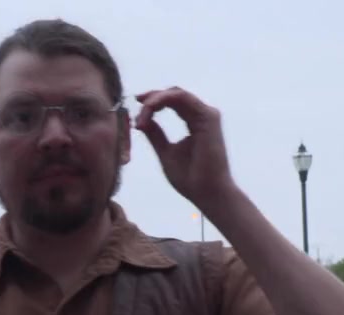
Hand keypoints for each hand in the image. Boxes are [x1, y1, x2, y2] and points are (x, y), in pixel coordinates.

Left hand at [134, 87, 235, 210]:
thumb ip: (155, 134)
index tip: (135, 106)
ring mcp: (206, 114)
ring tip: (141, 114)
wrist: (207, 192)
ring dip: (154, 100)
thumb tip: (142, 121)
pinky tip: (149, 108)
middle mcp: (201, 115)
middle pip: (173, 94)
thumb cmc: (189, 177)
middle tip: (136, 101)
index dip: (153, 101)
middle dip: (152, 97)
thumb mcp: (165, 152)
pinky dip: (163, 100)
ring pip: (176, 93)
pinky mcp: (208, 117)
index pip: (172, 102)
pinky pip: (182, 98)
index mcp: (194, 122)